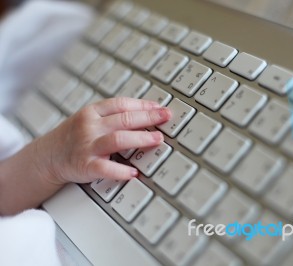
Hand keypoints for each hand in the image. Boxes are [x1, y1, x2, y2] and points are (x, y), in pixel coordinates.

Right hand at [35, 97, 170, 185]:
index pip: (121, 104)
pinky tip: (134, 172)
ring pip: (118, 139)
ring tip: (157, 139)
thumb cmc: (74, 137)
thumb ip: (113, 116)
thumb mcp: (90, 119)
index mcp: (92, 113)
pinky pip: (105, 168)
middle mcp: (90, 127)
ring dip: (140, 138)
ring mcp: (87, 146)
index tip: (160, 107)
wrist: (47, 157)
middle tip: (166, 117)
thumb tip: (145, 112)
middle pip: (124, 119)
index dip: (143, 105)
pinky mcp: (85, 166)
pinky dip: (120, 171)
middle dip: (148, 117)